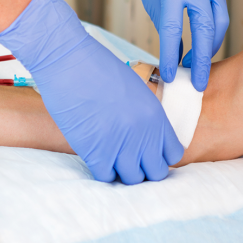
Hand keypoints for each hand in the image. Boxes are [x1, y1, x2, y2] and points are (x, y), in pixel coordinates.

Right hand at [0, 0, 183, 183]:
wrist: (69, 63)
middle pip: (156, 172)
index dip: (159, 156)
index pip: (173, 154)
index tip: (146, 152)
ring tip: (112, 159)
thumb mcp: (135, 89)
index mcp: (156, 117)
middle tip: (129, 159)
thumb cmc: (97, 68)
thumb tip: (143, 135)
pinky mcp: (96, 153)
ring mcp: (120, 146)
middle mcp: (144, 135)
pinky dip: (103, 171)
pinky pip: (107, 178)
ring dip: (123, 172)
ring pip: (132, 179)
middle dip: (144, 168)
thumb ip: (145, 115)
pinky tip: (97, 157)